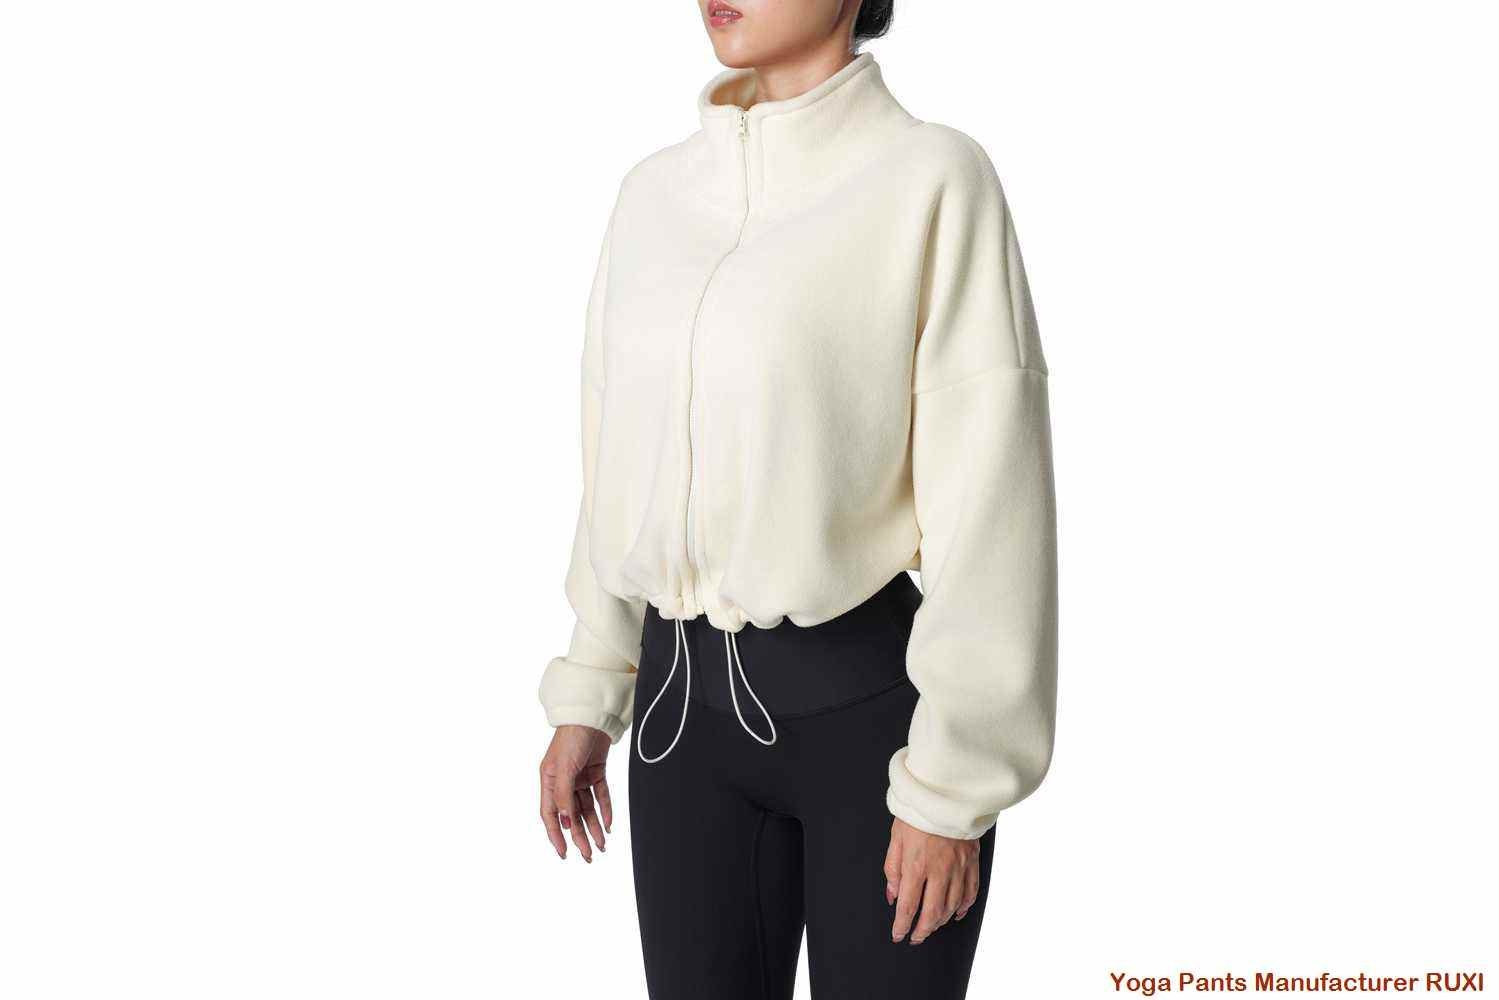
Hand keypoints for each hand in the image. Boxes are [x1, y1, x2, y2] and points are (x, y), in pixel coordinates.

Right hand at [539, 725, 612, 861]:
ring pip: (587, 808)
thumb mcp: (563, 769)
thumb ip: (563, 796)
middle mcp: (563, 781)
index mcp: (549, 780)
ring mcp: (580, 776)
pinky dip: (605, 809)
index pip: (550, 814)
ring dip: (595, 826)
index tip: (564, 853)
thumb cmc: (571, 737)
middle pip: (571, 815)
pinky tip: (610, 824)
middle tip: (588, 855)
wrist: (592, 714)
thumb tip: (564, 822)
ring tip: (602, 845)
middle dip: (580, 836)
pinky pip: (600, 795)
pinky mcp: (596, 770)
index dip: (556, 835)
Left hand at [884, 817, 979, 943]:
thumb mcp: (895, 838)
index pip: (908, 906)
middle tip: (916, 937)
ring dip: (941, 921)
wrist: (945, 792)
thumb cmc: (918, 812)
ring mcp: (959, 867)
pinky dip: (964, 907)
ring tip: (932, 926)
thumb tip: (893, 895)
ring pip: (953, 906)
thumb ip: (893, 870)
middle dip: (923, 930)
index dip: (902, 925)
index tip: (898, 935)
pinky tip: (957, 913)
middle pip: (932, 912)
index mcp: (916, 865)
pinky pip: (971, 892)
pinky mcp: (972, 861)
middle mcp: (939, 870)